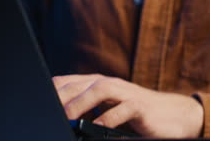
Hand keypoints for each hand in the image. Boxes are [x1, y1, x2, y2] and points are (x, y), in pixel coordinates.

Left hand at [52, 74, 203, 137]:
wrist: (172, 115)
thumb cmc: (136, 113)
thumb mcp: (107, 110)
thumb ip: (87, 109)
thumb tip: (60, 118)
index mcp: (98, 84)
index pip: (69, 82)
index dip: (52, 91)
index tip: (37, 103)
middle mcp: (111, 84)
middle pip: (81, 84)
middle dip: (61, 96)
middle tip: (46, 111)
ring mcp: (127, 93)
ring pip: (100, 90)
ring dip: (81, 103)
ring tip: (68, 118)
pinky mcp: (141, 106)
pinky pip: (124, 108)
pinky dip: (109, 118)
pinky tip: (96, 128)